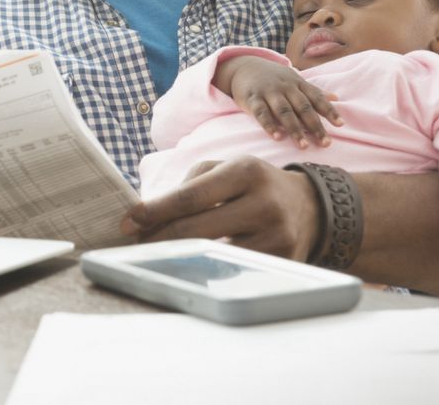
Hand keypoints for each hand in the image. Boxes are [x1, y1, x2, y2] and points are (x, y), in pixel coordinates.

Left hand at [120, 156, 320, 261]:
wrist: (309, 207)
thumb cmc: (255, 185)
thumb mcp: (228, 169)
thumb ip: (190, 184)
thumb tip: (152, 212)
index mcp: (246, 171)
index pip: (191, 195)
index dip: (156, 210)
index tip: (129, 220)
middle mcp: (263, 203)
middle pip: (197, 229)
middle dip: (159, 237)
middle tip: (136, 241)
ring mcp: (275, 236)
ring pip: (212, 253)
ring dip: (179, 253)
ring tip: (158, 250)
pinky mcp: (281, 262)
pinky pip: (232, 268)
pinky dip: (207, 266)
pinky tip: (191, 262)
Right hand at [214, 56, 340, 148]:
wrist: (245, 66)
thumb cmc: (274, 78)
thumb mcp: (294, 80)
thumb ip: (313, 91)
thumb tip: (336, 98)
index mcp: (298, 83)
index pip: (316, 98)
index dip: (329, 111)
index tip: (340, 125)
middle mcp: (285, 87)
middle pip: (303, 107)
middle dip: (315, 126)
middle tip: (325, 143)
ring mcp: (269, 92)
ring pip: (284, 111)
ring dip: (295, 129)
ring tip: (304, 146)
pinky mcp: (252, 99)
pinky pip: (261, 113)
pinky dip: (270, 125)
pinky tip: (278, 137)